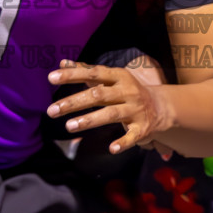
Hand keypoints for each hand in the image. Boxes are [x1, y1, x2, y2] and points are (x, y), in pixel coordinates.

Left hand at [47, 60, 175, 154]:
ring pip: (111, 114)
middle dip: (74, 102)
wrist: (162, 106)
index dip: (72, 75)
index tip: (51, 78)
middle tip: (51, 110)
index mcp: (118, 77)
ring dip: (90, 120)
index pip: (93, 73)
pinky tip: (112, 149)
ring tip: (68, 126)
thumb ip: (87, 71)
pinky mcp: (143, 128)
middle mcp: (127, 91)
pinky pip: (132, 136)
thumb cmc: (128, 90)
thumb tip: (62, 63)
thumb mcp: (111, 78)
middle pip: (98, 95)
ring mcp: (135, 110)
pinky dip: (123, 143)